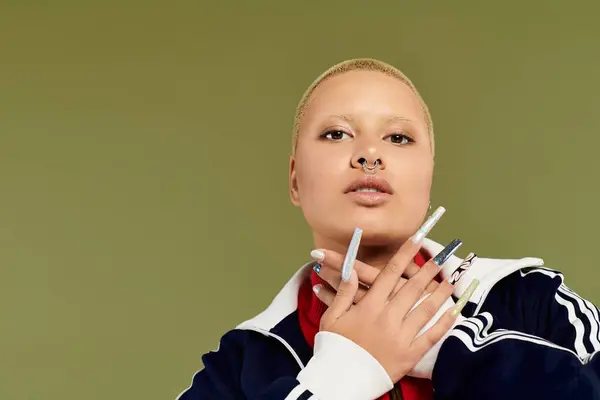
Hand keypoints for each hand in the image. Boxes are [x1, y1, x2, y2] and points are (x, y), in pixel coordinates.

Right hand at [316, 235, 471, 382]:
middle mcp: (388, 317)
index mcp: (369, 306)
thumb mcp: (332, 317)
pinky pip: (431, 336)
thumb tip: (351, 270)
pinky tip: (454, 312)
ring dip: (440, 293)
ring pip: (425, 309)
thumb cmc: (334, 347)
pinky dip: (444, 323)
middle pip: (411, 288)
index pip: (389, 273)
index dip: (404, 255)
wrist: (341, 380)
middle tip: (441, 257)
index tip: (417, 239)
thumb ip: (345, 293)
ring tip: (451, 281)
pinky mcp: (409, 354)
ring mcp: (401, 336)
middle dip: (428, 271)